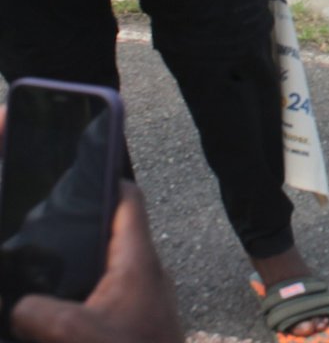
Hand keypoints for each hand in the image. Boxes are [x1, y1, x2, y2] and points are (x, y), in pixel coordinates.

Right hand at [0, 107, 183, 342]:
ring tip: (36, 264)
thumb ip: (39, 312)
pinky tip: (49, 309)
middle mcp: (145, 274)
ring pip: (105, 268)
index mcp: (138, 262)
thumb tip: (19, 304)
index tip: (75, 168)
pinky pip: (104, 298)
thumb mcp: (75, 336)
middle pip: (112, 233)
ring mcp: (141, 301)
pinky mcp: (133, 324)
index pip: (128, 201)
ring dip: (77, 266)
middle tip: (39, 221)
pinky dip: (80, 297)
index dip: (104, 178)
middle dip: (78, 226)